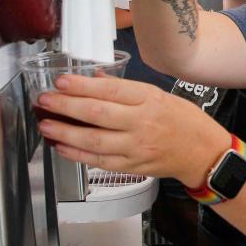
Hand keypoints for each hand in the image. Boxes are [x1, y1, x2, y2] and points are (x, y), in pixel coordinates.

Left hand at [35, 75, 228, 186]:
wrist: (202, 152)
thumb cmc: (182, 119)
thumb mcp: (158, 94)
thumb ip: (126, 89)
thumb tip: (94, 79)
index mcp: (149, 99)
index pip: (111, 90)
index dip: (82, 86)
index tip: (61, 82)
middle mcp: (141, 123)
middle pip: (97, 114)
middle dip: (66, 107)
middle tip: (44, 100)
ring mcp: (135, 147)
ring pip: (93, 141)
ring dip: (65, 132)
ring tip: (45, 124)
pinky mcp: (131, 166)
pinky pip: (99, 161)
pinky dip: (77, 154)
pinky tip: (61, 146)